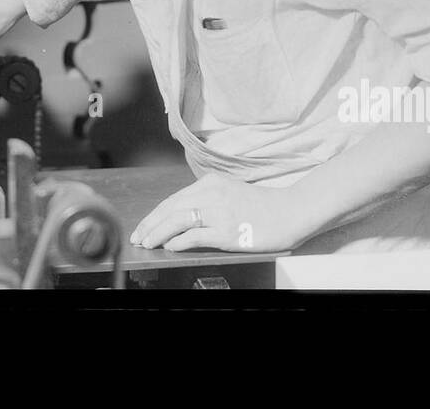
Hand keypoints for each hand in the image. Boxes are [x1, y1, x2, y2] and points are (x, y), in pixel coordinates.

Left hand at [128, 173, 301, 253]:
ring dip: (158, 233)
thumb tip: (181, 217)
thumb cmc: (262, 206)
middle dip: (150, 224)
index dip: (155, 214)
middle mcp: (212, 193)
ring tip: (148, 243)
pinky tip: (170, 247)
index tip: (144, 226)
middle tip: (138, 237)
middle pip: (171, 208)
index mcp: (211, 182)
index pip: (174, 199)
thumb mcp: (230, 192)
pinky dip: (179, 241)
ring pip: (178, 220)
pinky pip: (195, 236)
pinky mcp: (227, 231)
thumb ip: (207, 200)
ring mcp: (219, 212)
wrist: (290, 212)